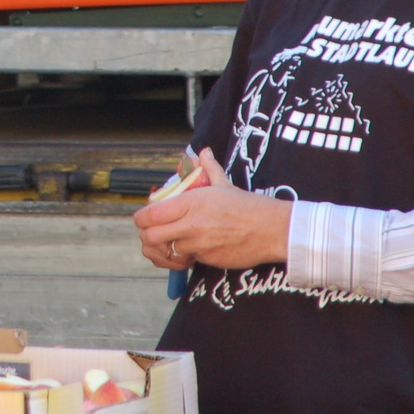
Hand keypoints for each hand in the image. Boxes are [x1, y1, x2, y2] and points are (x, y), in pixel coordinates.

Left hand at [132, 148, 292, 271]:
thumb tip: (202, 152)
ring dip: (165, 249)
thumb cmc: (249, 206)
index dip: (141, 219)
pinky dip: (183, 258)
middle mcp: (191, 224)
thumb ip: (208, 168)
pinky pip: (186, 261)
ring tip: (170, 243)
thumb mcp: (224, 184)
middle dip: (146, 236)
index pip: (151, 214)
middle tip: (151, 233)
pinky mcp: (207, 260)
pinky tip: (189, 251)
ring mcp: (199, 244)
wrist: (273, 230)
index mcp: (191, 203)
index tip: (142, 219)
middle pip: (151, 236)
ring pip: (167, 251)